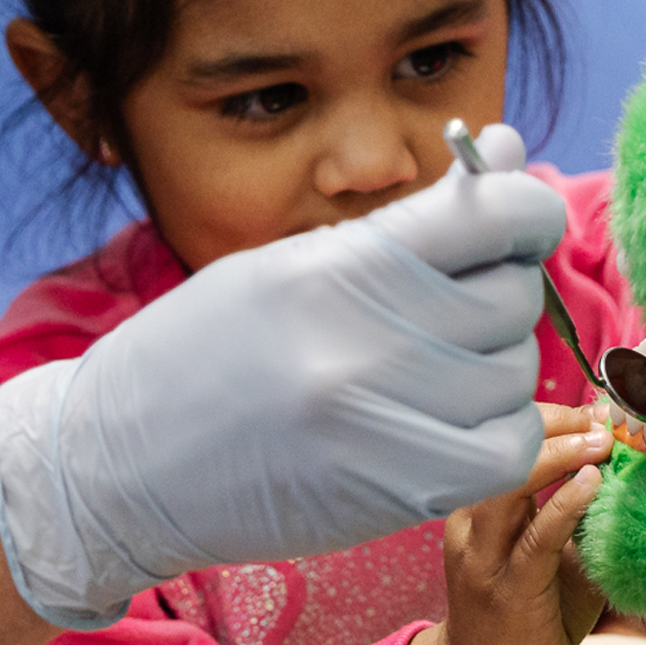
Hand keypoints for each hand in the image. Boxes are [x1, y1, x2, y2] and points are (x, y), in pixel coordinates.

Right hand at [0, 125, 568, 628]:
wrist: (119, 468)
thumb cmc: (201, 355)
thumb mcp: (289, 263)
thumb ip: (408, 221)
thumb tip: (505, 151)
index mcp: (334, 267)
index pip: (493, 215)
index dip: (526, 209)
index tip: (518, 221)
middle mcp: (362, 344)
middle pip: (511, 296)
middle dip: (498, 291)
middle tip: (449, 306)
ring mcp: (382, 425)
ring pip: (514, 373)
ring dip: (491, 367)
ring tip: (429, 369)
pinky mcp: (394, 493)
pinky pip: (507, 451)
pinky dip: (497, 433)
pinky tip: (452, 422)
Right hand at [398, 403, 614, 644]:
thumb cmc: (526, 614)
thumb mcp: (550, 555)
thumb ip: (576, 514)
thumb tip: (625, 466)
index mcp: (477, 507)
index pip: (504, 444)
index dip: (548, 417)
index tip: (596, 404)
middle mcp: (472, 524)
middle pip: (500, 451)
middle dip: (552, 423)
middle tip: (600, 413)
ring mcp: (486, 556)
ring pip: (510, 484)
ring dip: (559, 454)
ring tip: (601, 438)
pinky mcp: (510, 588)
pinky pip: (537, 537)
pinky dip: (566, 503)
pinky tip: (593, 482)